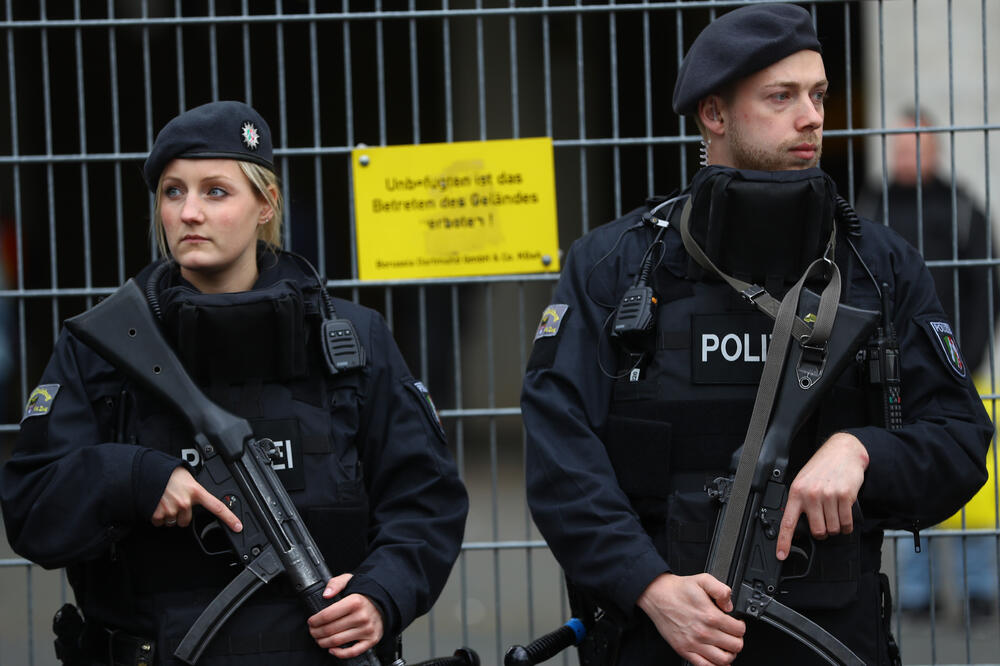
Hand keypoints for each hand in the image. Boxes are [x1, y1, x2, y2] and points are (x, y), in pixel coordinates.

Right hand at [151, 466, 242, 531]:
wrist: (147, 471)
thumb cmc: (167, 472)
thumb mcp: (187, 477)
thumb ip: (195, 489)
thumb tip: (198, 495)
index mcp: (196, 491)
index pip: (218, 507)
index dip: (230, 518)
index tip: (238, 527)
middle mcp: (185, 502)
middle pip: (187, 520)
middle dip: (181, 514)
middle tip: (175, 501)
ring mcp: (172, 509)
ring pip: (173, 522)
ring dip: (170, 515)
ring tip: (165, 500)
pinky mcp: (158, 515)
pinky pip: (160, 522)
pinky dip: (158, 516)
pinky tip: (157, 504)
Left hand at [307, 573, 383, 658]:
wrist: (384, 602)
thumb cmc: (364, 594)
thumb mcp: (350, 580)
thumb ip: (335, 583)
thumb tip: (326, 594)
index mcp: (355, 601)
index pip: (327, 615)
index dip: (314, 620)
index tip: (311, 621)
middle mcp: (361, 616)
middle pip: (330, 629)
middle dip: (316, 632)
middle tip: (312, 631)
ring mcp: (367, 630)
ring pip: (337, 641)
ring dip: (323, 642)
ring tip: (319, 639)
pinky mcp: (371, 640)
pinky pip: (352, 652)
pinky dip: (339, 653)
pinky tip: (332, 649)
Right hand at [637, 573, 745, 665]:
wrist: (657, 595)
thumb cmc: (678, 589)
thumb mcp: (703, 580)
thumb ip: (721, 590)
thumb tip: (730, 606)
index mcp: (710, 615)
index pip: (738, 630)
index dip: (741, 626)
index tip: (737, 624)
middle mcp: (703, 632)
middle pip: (735, 646)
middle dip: (737, 640)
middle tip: (733, 635)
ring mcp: (693, 643)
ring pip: (723, 660)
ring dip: (729, 654)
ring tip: (726, 647)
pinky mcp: (684, 650)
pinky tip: (717, 660)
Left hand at [776, 432, 868, 559]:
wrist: (843, 452)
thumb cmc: (822, 468)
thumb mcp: (803, 481)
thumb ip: (799, 501)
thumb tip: (795, 524)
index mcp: (796, 492)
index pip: (787, 522)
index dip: (783, 541)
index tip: (781, 555)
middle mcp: (811, 495)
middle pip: (817, 531)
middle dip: (822, 532)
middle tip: (824, 522)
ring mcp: (828, 496)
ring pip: (833, 529)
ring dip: (836, 527)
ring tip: (834, 513)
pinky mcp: (845, 496)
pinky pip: (846, 523)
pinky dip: (847, 525)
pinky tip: (845, 515)